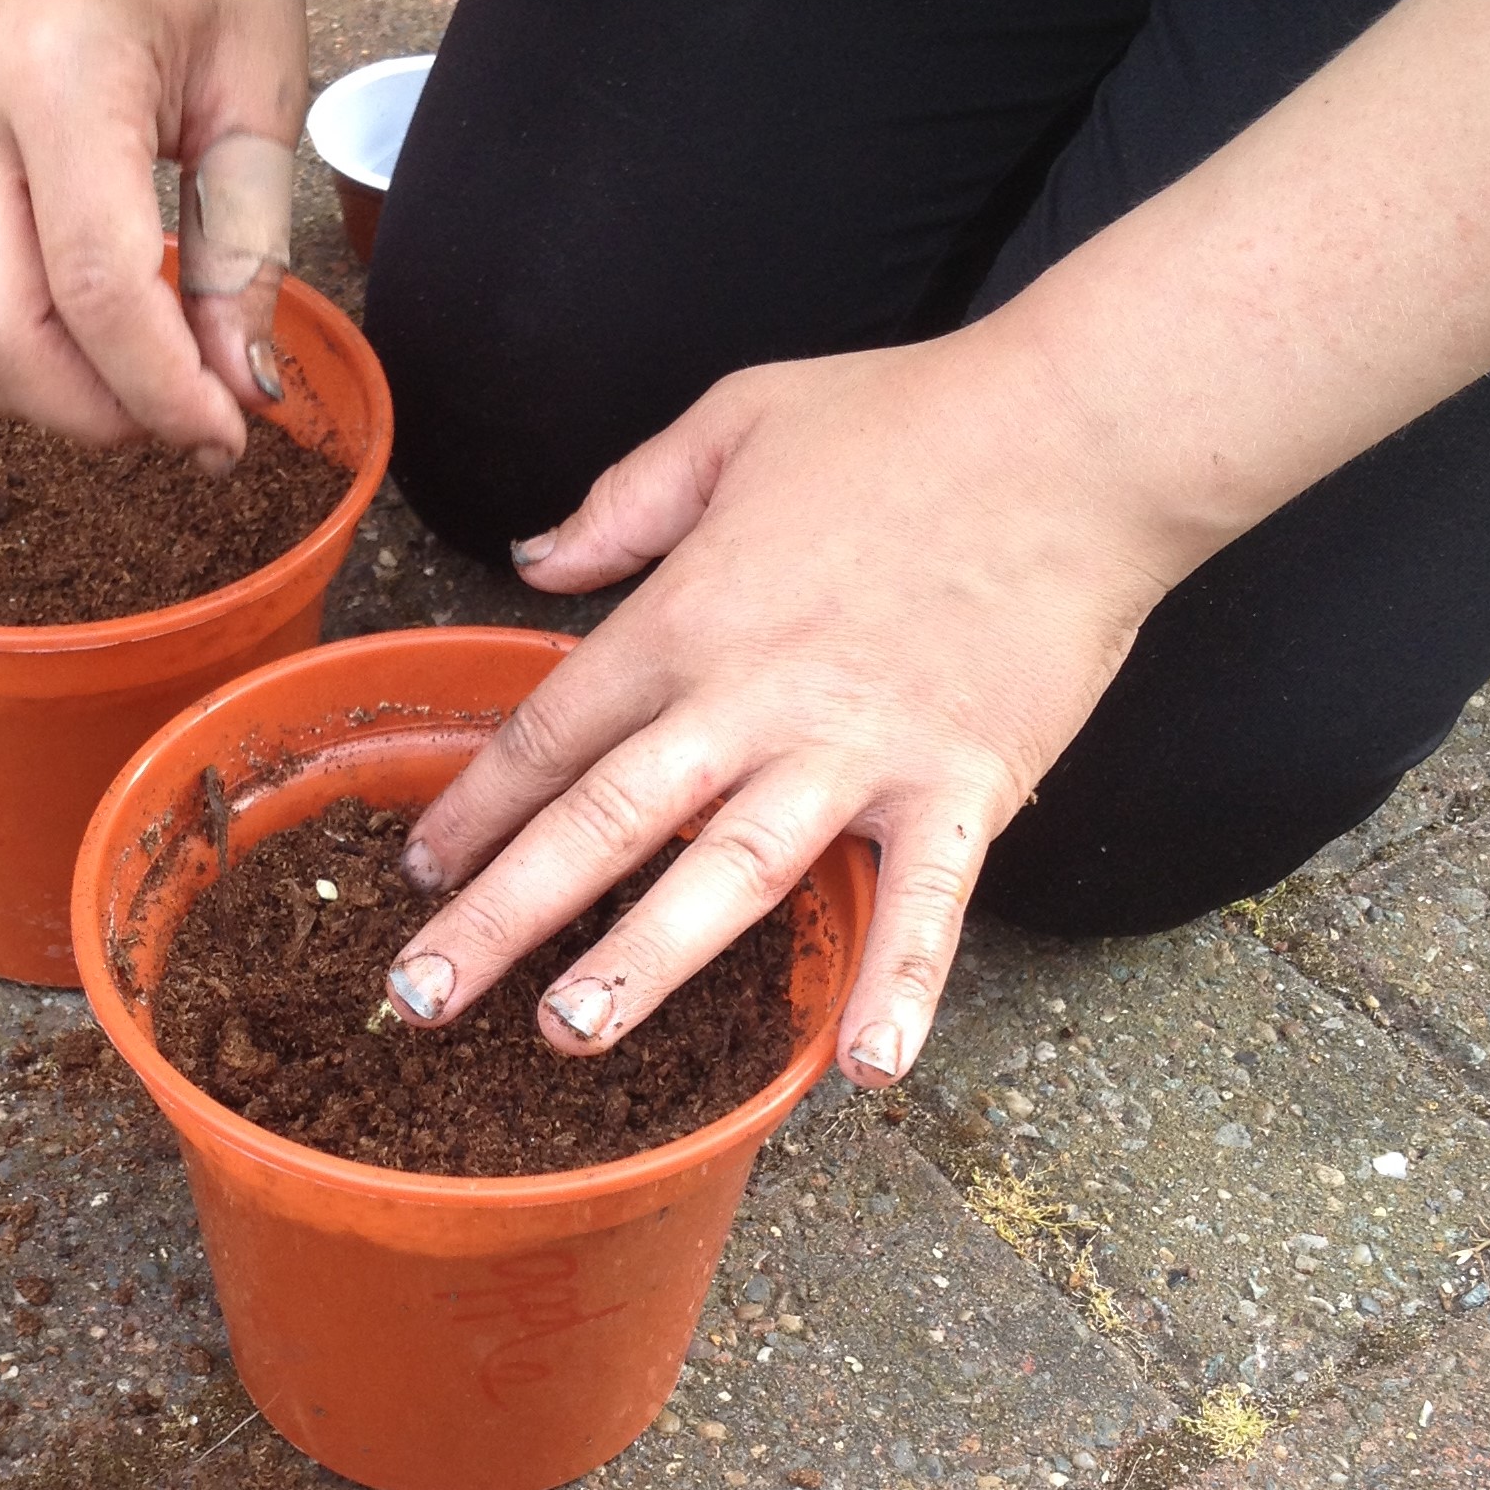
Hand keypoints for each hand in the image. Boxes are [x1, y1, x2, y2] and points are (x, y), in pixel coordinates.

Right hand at [0, 0, 304, 455]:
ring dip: (19, 392)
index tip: (232, 434)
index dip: (169, 391)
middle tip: (181, 418)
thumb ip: (249, 246)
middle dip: (95, 411)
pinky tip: (57, 332)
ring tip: (117, 381)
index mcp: (60, 71)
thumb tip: (247, 392)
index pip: (100, 290)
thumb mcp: (260, 82)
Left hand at [382, 329, 1184, 1086]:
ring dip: (646, 961)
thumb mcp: (734, 421)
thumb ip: (624, 499)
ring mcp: (857, 753)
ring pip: (730, 875)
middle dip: (503, 914)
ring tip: (568, 1033)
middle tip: (416, 999)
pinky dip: (896, 984)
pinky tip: (864, 1072)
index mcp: (687, 615)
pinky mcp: (961, 785)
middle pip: (603, 821)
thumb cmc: (904, 417)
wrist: (1073, 434)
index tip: (422, 872)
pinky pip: (923, 904)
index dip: (476, 806)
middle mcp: (751, 700)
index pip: (552, 731)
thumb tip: (532, 558)